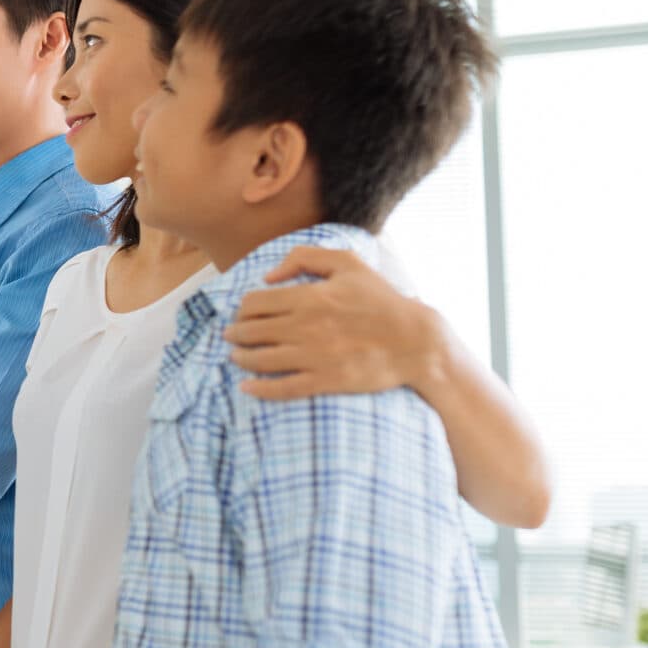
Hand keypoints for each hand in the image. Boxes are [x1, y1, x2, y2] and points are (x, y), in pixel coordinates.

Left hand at [223, 246, 442, 400]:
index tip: (243, 314)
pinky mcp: (324, 380)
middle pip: (251, 331)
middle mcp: (305, 327)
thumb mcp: (348, 264)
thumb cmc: (382, 300)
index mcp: (309, 297)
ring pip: (260, 359)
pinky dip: (258, 388)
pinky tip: (246, 387)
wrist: (416, 341)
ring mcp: (313, 356)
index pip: (255, 303)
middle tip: (232, 336)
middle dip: (236, 333)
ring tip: (236, 357)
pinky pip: (281, 388)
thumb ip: (305, 258)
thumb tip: (269, 275)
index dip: (243, 309)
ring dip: (241, 358)